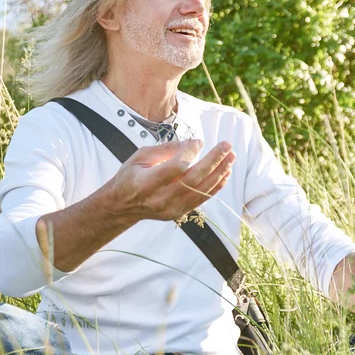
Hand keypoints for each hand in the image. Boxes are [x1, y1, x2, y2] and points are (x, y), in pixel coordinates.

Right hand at [110, 139, 234, 221]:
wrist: (122, 206)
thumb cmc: (130, 176)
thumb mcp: (140, 156)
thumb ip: (166, 150)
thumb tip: (193, 144)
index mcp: (146, 183)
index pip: (175, 168)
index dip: (190, 153)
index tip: (198, 142)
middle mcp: (160, 199)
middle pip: (193, 180)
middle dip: (213, 161)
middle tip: (227, 146)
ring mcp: (171, 208)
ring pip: (201, 190)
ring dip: (220, 172)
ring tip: (231, 157)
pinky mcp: (179, 213)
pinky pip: (202, 199)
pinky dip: (216, 186)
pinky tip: (226, 173)